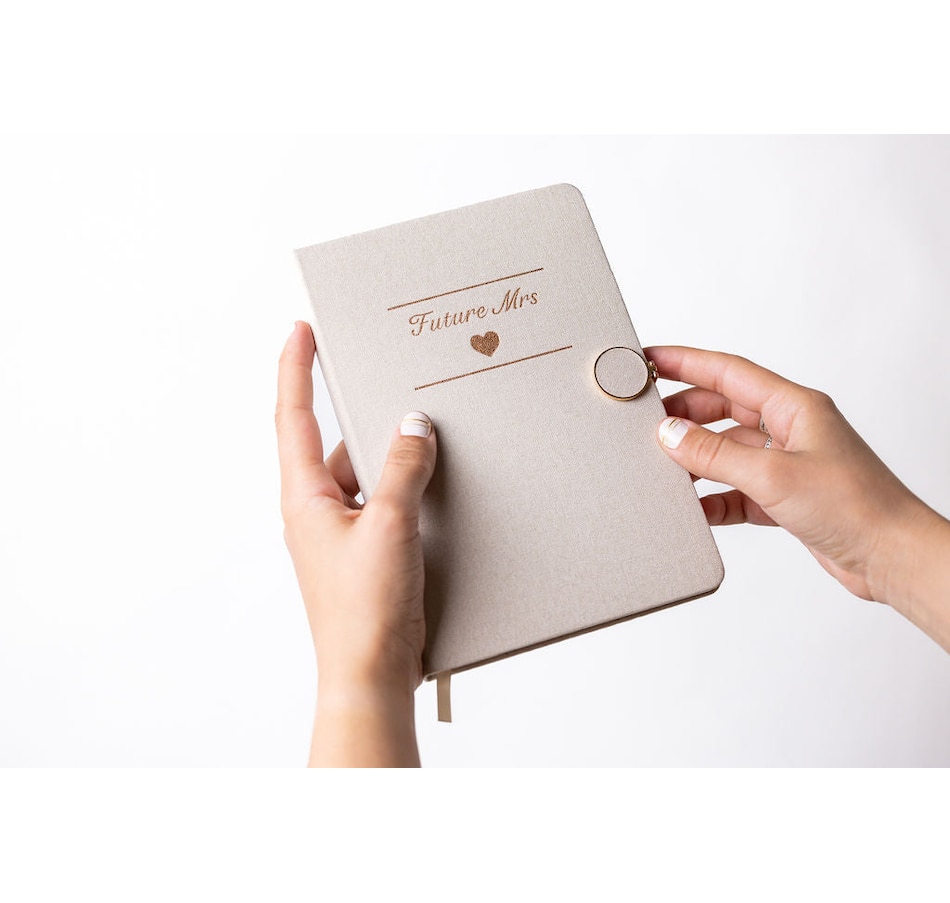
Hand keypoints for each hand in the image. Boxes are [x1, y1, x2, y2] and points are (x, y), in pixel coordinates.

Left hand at [276, 322, 436, 765]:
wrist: (371, 673)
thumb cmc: (365, 610)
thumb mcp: (390, 526)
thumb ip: (404, 469)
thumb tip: (414, 425)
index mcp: (305, 497)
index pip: (294, 417)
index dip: (295, 369)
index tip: (300, 330)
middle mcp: (317, 510)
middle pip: (336, 443)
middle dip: (360, 413)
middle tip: (384, 377)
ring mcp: (341, 532)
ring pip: (366, 474)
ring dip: (392, 457)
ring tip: (426, 436)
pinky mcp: (366, 550)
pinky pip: (383, 502)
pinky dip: (405, 487)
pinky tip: (434, 484)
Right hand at [645, 346, 949, 649]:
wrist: (890, 557)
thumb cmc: (857, 507)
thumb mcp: (773, 475)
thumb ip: (715, 454)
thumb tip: (670, 434)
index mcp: (794, 406)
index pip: (729, 372)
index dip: (686, 362)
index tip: (651, 360)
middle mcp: (790, 430)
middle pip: (723, 409)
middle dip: (684, 414)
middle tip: (647, 421)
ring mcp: (787, 464)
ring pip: (727, 451)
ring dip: (697, 459)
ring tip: (663, 466)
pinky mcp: (784, 498)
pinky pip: (736, 490)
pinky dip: (713, 497)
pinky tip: (695, 508)